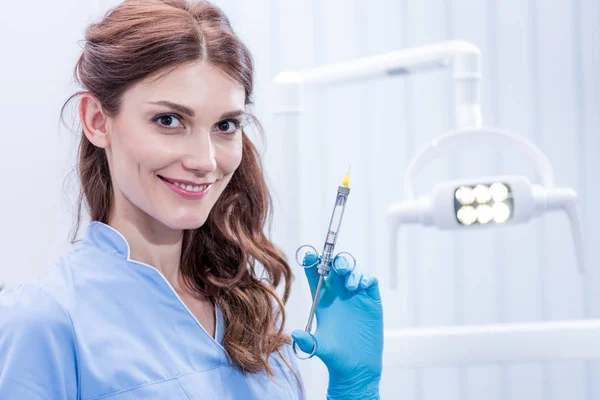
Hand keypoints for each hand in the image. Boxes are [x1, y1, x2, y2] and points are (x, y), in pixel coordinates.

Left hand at [292, 253, 382, 399]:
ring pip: (353, 271)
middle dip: (336, 261)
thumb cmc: (335, 356)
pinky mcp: (371, 301)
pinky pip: (369, 281)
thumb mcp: (319, 348)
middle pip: (336, 267)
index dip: (312, 263)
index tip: (309, 255)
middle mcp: (338, 295)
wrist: (357, 367)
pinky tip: (362, 287)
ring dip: (352, 270)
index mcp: (322, 300)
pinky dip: (366, 278)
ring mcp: (356, 296)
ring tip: (351, 285)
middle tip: (338, 268)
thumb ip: (308, 341)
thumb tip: (294, 335)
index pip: (315, 275)